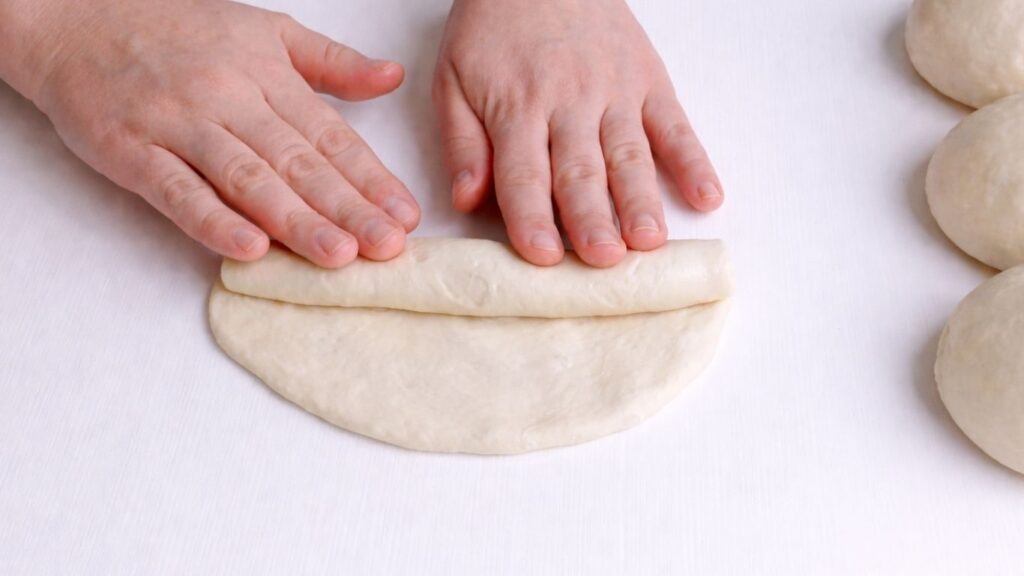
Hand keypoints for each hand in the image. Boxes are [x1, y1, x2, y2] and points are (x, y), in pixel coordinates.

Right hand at [6, 0, 419, 266]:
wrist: (74, 19)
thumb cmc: (177, 30)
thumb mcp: (264, 30)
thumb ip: (330, 62)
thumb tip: (392, 78)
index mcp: (266, 73)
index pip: (329, 135)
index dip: (370, 178)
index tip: (405, 215)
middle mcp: (228, 98)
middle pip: (298, 162)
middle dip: (349, 208)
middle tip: (388, 247)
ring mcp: (179, 125)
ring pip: (247, 179)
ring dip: (296, 220)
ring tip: (340, 255)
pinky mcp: (132, 151)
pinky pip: (177, 191)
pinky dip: (213, 221)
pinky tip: (251, 249)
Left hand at [433, 0, 723, 267]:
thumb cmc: (492, 29)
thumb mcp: (454, 78)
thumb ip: (462, 141)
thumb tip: (465, 199)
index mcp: (517, 108)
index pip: (524, 173)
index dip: (532, 217)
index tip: (542, 257)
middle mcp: (569, 104)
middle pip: (581, 172)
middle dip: (592, 219)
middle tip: (604, 259)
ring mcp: (615, 93)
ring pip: (629, 155)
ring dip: (641, 200)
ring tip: (651, 241)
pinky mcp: (649, 82)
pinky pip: (676, 125)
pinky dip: (694, 161)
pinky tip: (708, 196)